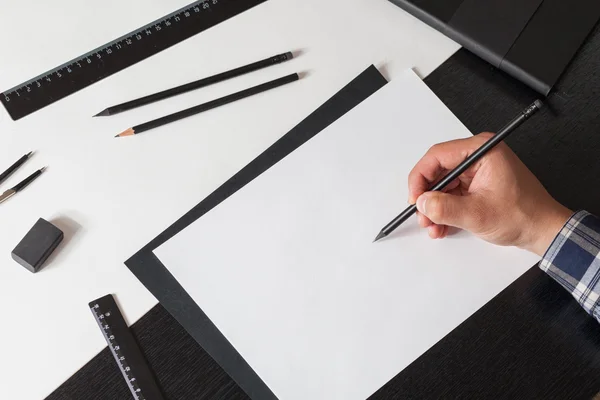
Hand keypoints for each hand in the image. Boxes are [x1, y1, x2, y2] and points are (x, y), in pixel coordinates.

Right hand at [408, 133, 572, 255]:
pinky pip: (452, 194)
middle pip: (438, 171)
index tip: (415, 198)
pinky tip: (442, 225)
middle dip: (428, 197)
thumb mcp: (477, 214)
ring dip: (434, 207)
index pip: (437, 156)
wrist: (542, 230)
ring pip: (443, 185)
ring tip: (433, 226)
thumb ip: (445, 208)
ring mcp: (477, 171)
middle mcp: (478, 156)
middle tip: (423, 215)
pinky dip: (444, 209)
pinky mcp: (476, 184)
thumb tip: (422, 202)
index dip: (421, 178)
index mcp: (482, 151)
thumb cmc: (523, 215)